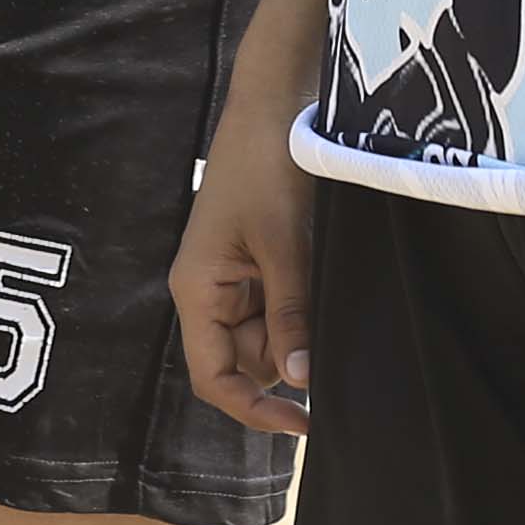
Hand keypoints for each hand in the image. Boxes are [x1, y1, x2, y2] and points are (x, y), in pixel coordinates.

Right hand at [168, 126, 319, 436]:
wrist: (274, 103)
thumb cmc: (268, 166)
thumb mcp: (283, 245)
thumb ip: (291, 315)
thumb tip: (302, 381)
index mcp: (197, 291)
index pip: (215, 378)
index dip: (254, 410)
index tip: (305, 421)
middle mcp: (207, 292)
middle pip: (244, 360)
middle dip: (286, 354)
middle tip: (327, 321)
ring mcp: (230, 278)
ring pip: (266, 336)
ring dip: (298, 326)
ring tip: (321, 279)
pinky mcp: (253, 263)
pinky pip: (276, 306)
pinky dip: (301, 304)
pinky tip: (319, 275)